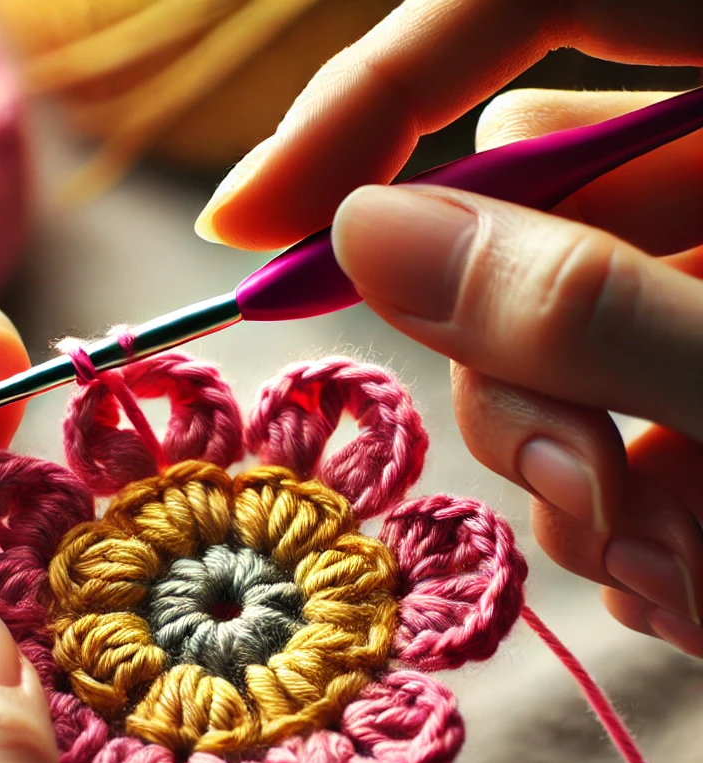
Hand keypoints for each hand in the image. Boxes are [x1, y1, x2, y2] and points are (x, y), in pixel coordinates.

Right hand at [195, 0, 702, 656]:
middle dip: (516, 385)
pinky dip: (622, 499)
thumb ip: (585, 303)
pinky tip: (699, 567)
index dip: (366, 102)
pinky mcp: (696, 356)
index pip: (516, 7)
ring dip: (569, 473)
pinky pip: (596, 404)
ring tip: (683, 569)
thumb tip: (363, 236)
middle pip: (510, 227)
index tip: (242, 227)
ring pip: (535, 339)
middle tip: (586, 497)